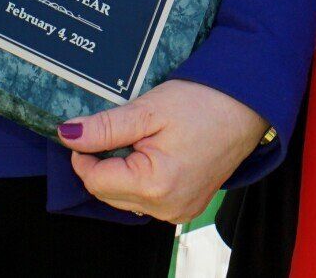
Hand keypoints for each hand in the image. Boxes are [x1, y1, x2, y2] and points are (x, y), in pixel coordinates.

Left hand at [57, 79, 268, 223]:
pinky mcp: (186, 208)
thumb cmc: (203, 103)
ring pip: (125, 198)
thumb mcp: (148, 109)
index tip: (89, 129)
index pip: (95, 180)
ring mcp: (178, 211)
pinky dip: (140, 179)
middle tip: (119, 129)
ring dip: (121, 171)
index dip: (84, 154)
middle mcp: (166, 208)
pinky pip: (147, 199)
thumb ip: (105, 127)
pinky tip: (152, 153)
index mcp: (155, 185)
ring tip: (140, 139)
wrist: (247, 106)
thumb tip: (68, 135)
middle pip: (107, 193)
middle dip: (103, 163)